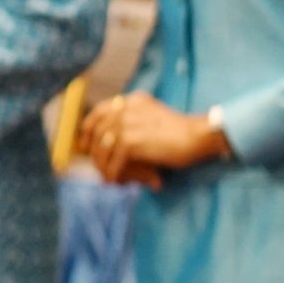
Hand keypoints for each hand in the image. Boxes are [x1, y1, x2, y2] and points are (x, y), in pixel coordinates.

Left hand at [80, 92, 226, 187]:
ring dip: (104, 167)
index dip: (88, 128)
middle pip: (98, 133)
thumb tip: (111, 140)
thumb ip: (133, 120)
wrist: (197, 136)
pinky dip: (113, 174)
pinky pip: (114, 163)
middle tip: (100, 167)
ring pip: (103, 150)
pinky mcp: (130, 143)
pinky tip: (117, 182)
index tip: (85, 142)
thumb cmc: (180, 130)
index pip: (99, 112)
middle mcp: (124, 109)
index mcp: (130, 101)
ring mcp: (125, 125)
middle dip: (95, 153)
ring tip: (110, 178)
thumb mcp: (152, 115)